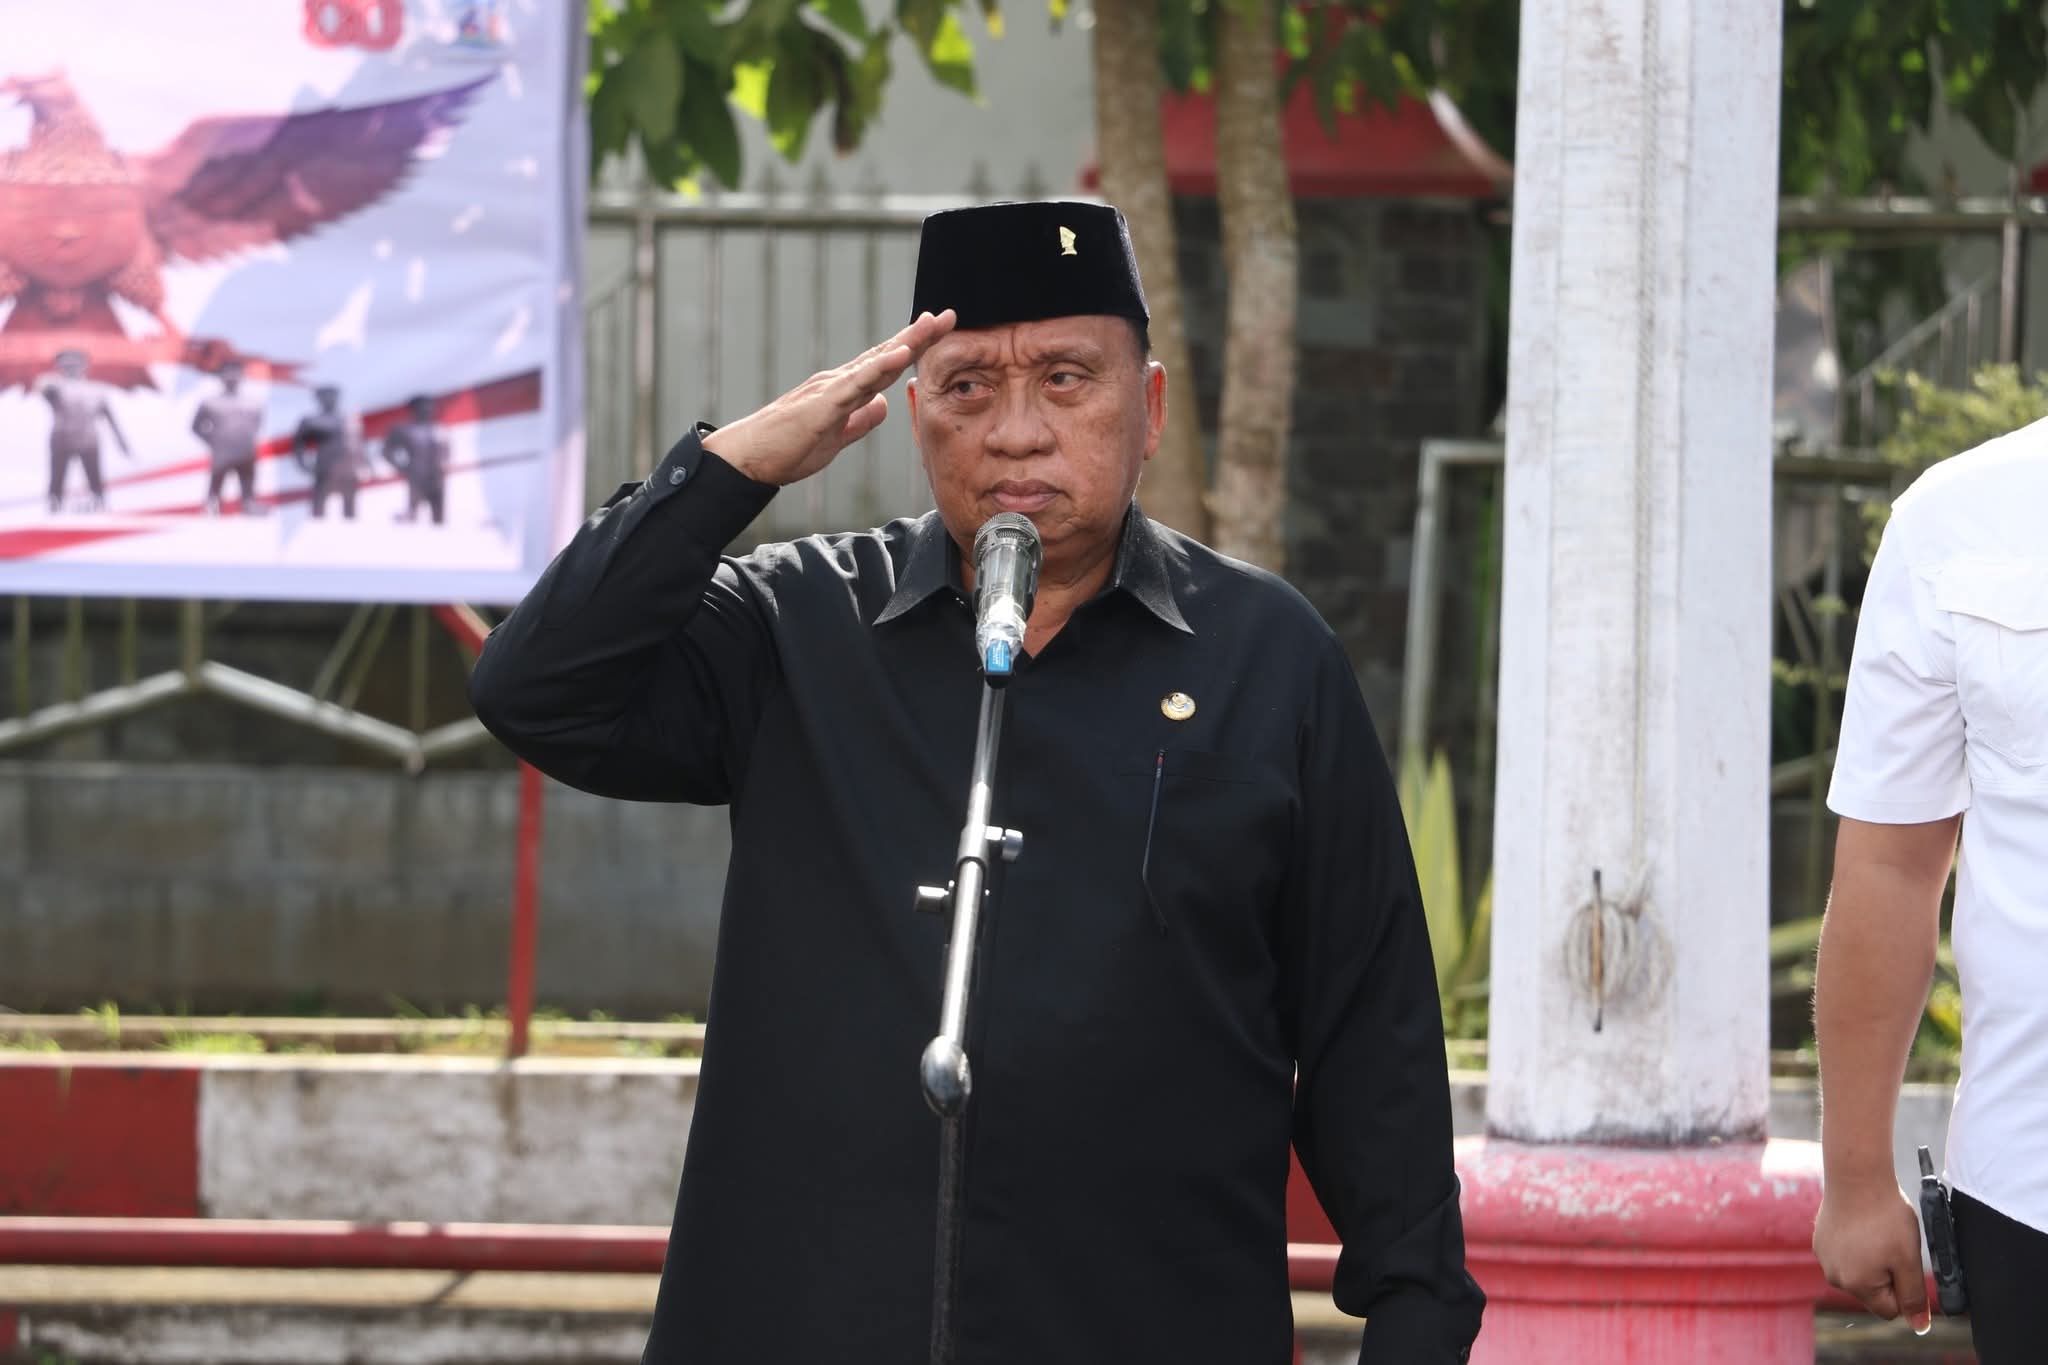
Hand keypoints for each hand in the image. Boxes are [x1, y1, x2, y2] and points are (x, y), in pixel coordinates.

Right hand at [702, 309, 954, 485]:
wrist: (749, 458)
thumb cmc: (787, 448)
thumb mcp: (836, 438)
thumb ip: (861, 420)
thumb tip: (885, 405)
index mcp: (844, 391)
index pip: (884, 365)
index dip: (912, 348)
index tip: (937, 332)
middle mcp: (839, 381)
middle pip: (886, 354)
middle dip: (918, 336)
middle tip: (948, 315)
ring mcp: (831, 389)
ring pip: (876, 361)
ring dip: (906, 342)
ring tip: (932, 324)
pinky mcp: (824, 404)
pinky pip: (857, 382)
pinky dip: (881, 366)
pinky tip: (902, 354)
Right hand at [1813, 1176, 1930, 1329]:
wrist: (1856, 1177)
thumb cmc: (1885, 1217)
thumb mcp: (1909, 1259)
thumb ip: (1914, 1295)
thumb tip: (1919, 1326)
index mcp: (1856, 1285)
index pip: (1890, 1309)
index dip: (1904, 1289)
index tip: (1903, 1262)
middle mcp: (1834, 1276)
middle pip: (1872, 1292)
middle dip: (1886, 1274)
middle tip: (1890, 1244)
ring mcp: (1823, 1258)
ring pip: (1858, 1272)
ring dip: (1870, 1259)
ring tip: (1875, 1232)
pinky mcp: (1819, 1241)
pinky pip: (1845, 1255)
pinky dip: (1856, 1246)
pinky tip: (1860, 1225)